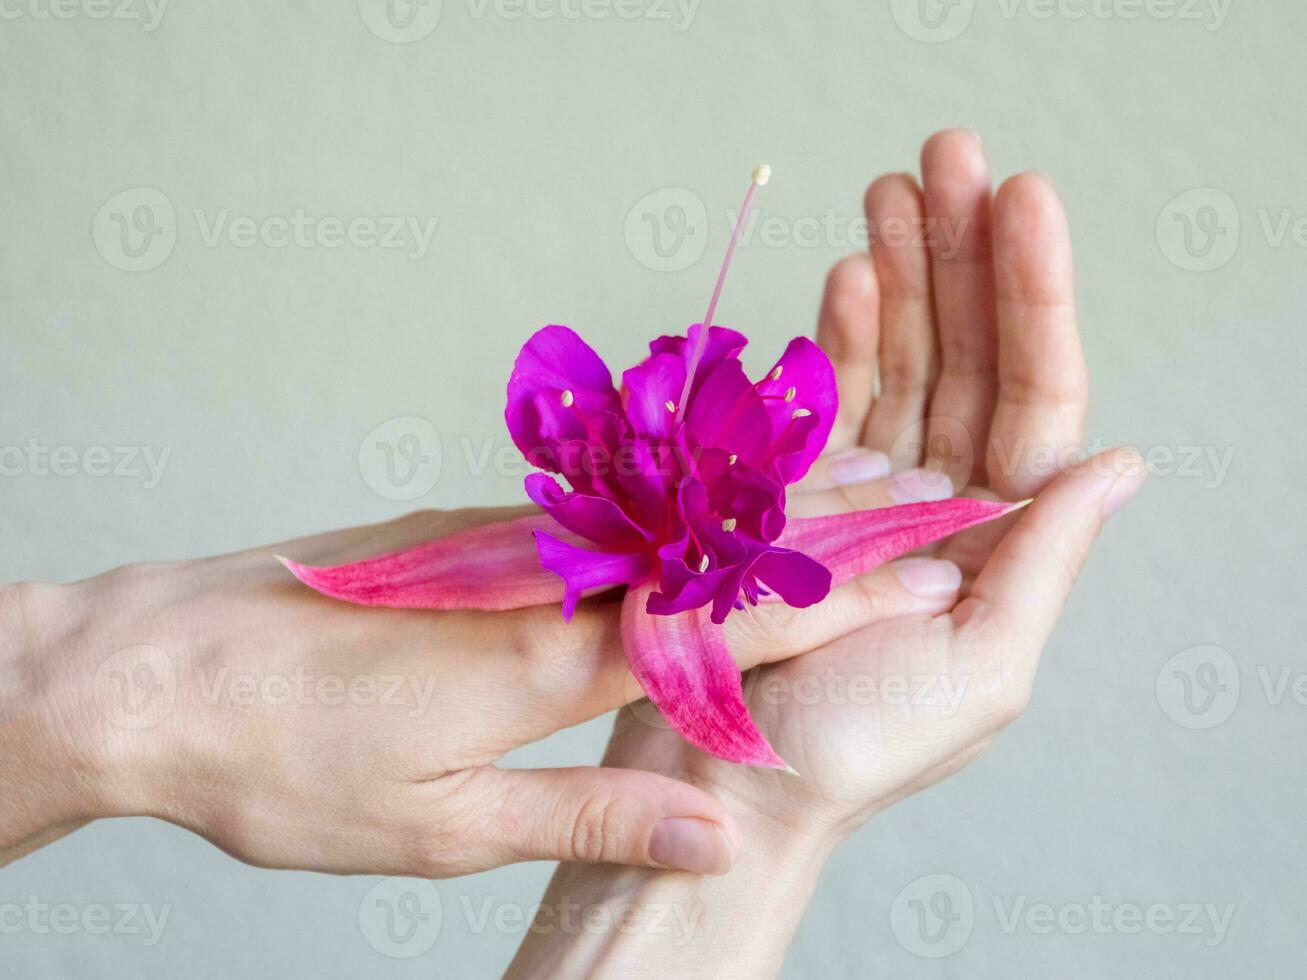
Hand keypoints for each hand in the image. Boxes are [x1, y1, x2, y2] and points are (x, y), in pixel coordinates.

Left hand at [0, 501, 961, 877]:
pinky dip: (671, 510)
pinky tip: (705, 508)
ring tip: (847, 480)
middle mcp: (538, 577)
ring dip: (756, 505)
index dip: (841, 596)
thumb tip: (713, 828)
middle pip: (710, 541)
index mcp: (549, 658)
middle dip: (826, 519)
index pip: (732, 617)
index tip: (931, 571)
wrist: (150, 672)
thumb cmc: (284, 765)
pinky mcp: (461, 531)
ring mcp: (498, 540)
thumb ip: (587, 818)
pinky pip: (594, 513)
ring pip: (656, 517)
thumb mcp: (440, 826)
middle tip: (922, 491)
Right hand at [508, 130, 1144, 977]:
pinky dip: (833, 335)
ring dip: (899, 274)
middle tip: (949, 155)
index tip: (1021, 202)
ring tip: (894, 190)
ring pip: (896, 363)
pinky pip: (823, 401)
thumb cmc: (853, 752)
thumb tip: (1119, 463)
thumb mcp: (984, 669)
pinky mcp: (787, 495)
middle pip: (965, 357)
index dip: (1030, 295)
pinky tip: (845, 274)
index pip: (1031, 395)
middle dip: (962, 254)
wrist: (726, 784)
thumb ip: (1045, 559)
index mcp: (999, 541)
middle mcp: (939, 507)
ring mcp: (862, 493)